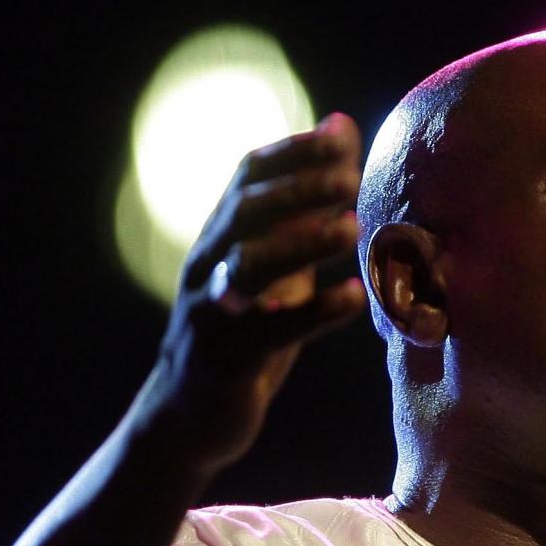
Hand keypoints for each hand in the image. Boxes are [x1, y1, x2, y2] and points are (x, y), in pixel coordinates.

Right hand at [144, 113, 367, 474]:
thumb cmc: (244, 331)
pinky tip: (355, 297)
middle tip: (350, 178)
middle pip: (245, 212)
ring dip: (302, 242)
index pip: (246, 178)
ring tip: (353, 228)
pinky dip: (316, 311)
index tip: (339, 137)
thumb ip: (305, 207)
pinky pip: (274, 330)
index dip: (290, 152)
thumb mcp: (275, 267)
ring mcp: (215, 312)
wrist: (190, 415)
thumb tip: (341, 129)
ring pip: (249, 266)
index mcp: (218, 239)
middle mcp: (208, 266)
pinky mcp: (231, 358)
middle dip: (296, 188)